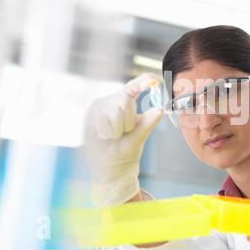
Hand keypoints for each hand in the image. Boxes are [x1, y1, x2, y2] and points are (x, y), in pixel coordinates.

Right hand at [85, 73, 162, 206]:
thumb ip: (149, 121)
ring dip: (118, 130)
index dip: (143, 81)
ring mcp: (98, 108)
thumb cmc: (126, 149)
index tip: (154, 80)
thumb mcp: (140, 135)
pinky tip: (103, 138)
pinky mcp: (89, 117)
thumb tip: (160, 109)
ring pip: (116, 113)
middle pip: (125, 101)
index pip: (133, 87)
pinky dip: (108, 134)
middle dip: (128, 122)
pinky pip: (105, 123)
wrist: (112, 169)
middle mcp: (110, 101)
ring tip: (113, 137)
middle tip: (123, 133)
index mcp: (125, 102)